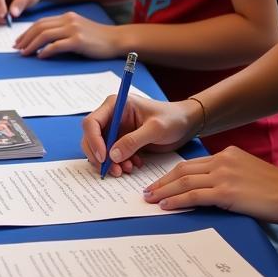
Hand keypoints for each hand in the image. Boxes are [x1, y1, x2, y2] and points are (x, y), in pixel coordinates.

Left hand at [13, 11, 123, 58]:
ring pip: (45, 35)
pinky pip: (57, 45)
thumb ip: (63, 32)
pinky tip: (40, 56)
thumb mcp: (78, 29)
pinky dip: (46, 51)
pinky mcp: (78, 41)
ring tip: (25, 53)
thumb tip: (44, 43)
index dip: (27, 31)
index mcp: (67, 17)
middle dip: (25, 38)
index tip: (19, 41)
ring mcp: (73, 29)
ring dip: (32, 44)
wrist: (116, 40)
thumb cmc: (97, 39)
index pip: (41, 22)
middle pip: (40, 27)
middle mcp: (68, 20)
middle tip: (17, 48)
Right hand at [81, 94, 199, 176]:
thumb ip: (133, 141)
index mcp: (115, 105)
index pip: (92, 122)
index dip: (93, 141)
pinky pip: (113, 156)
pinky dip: (120, 163)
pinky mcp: (123, 142)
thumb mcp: (155, 129)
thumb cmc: (172, 119)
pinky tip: (135, 164)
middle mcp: (112, 117)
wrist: (185, 124)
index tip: (103, 158)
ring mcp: (117, 130)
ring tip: (128, 169)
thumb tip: (112, 156)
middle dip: (100, 156)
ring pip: (101, 149)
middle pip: (92, 138)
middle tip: (114, 171)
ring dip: (111, 163)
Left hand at [142, 148, 277, 223]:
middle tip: (147, 191)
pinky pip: (194, 195)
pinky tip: (166, 206)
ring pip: (184, 182)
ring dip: (164, 191)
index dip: (173, 173)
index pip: (192, 163)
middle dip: (162, 181)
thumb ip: (230, 175)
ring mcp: (223, 175)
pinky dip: (177, 200)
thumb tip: (214, 190)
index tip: (161, 182)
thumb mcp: (249, 174)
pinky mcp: (227, 192)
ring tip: (151, 199)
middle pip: (183, 170)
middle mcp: (222, 161)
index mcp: (227, 154)